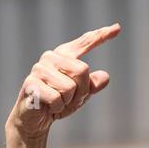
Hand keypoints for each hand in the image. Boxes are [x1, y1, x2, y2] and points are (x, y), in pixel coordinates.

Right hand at [6, 24, 120, 139]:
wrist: (35, 120)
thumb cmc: (58, 103)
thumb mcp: (80, 95)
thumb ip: (92, 84)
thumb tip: (105, 77)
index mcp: (64, 56)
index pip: (85, 42)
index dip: (101, 36)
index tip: (117, 28)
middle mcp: (51, 58)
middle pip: (82, 70)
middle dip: (81, 91)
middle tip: (69, 99)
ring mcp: (39, 69)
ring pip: (69, 87)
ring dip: (68, 101)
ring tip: (57, 103)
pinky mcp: (31, 83)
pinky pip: (57, 99)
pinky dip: (57, 108)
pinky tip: (48, 107)